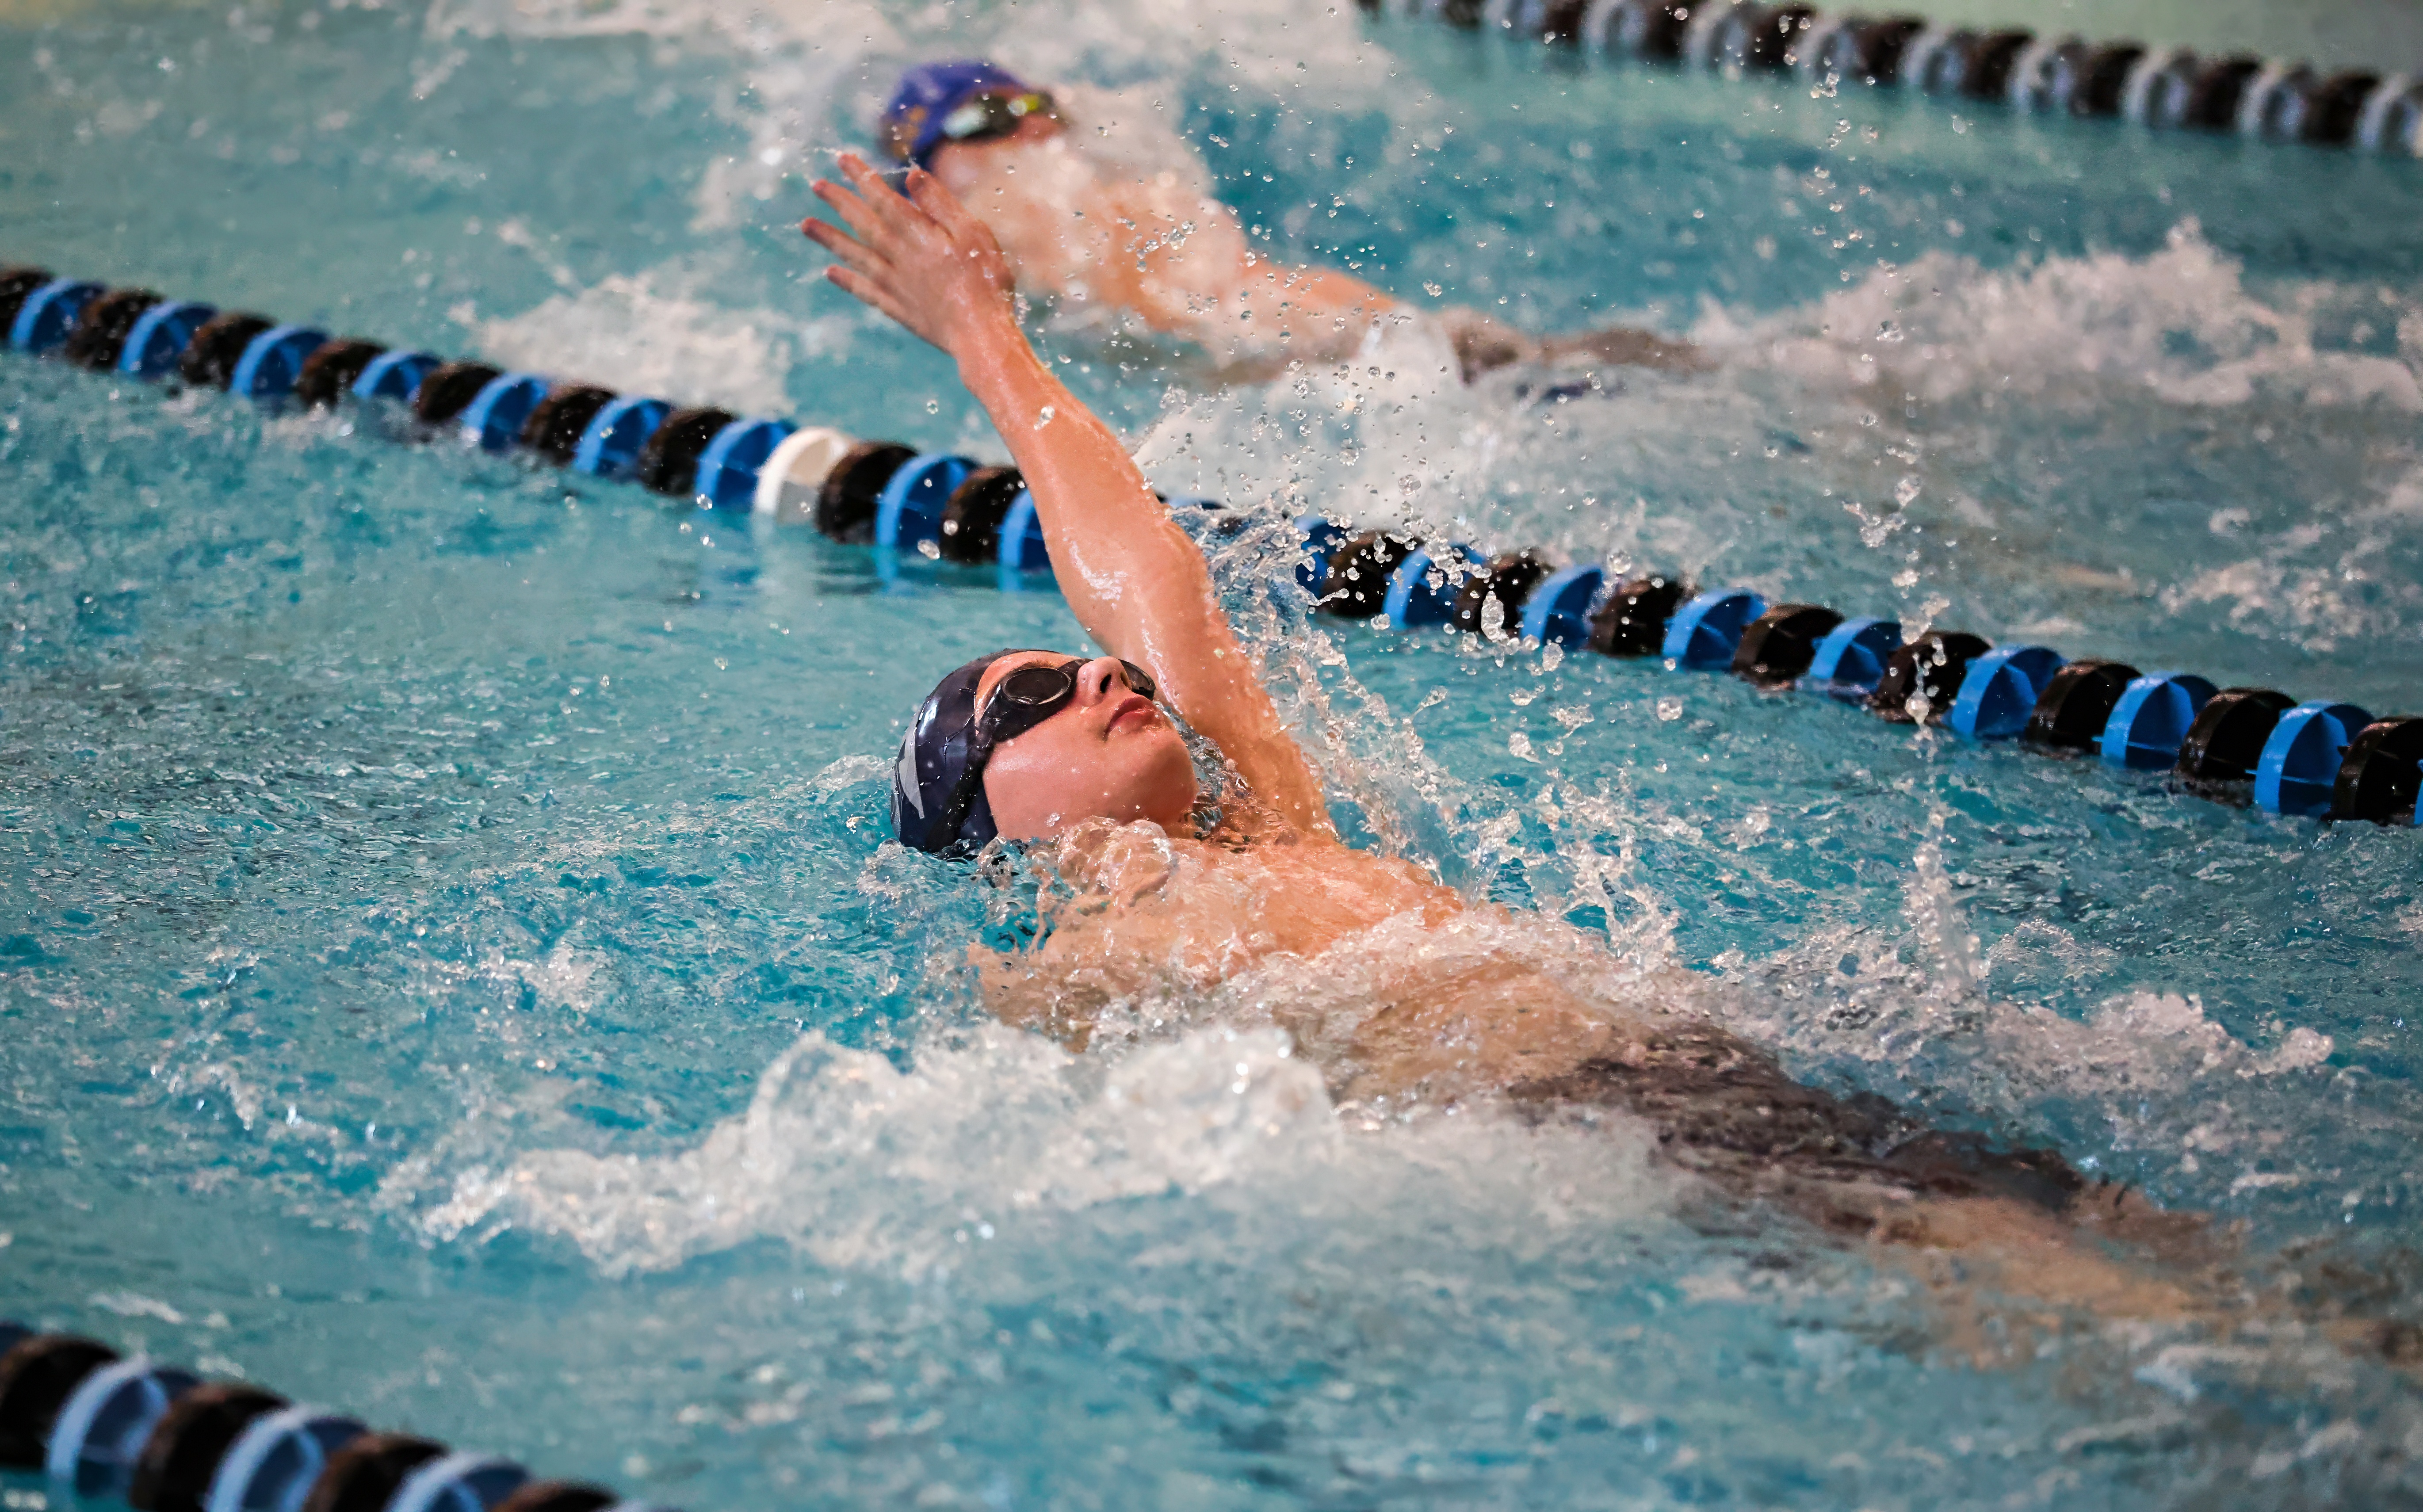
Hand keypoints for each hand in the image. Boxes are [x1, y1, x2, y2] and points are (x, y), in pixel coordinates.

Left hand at [803, 152, 1018, 360]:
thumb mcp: (974, 234)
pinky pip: (865, 291)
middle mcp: (900, 258)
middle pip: (864, 224)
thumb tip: (912, 176)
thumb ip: (941, 204)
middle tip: (815, 185)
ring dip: (830, 239)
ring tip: (805, 225)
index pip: (884, 199)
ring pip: (856, 255)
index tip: (842, 159)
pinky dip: (846, 280)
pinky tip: (829, 273)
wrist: (980, 336)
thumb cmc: (986, 283)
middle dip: (839, 202)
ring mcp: (897, 285)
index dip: (862, 178)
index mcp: (920, 236)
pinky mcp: (899, 310)